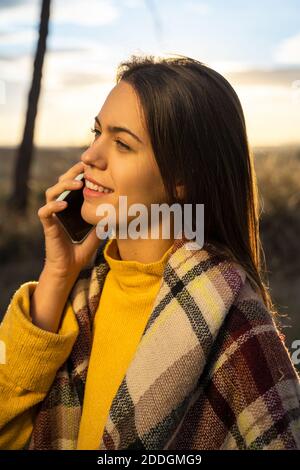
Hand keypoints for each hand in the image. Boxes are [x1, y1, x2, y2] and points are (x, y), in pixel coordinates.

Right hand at [37, 161, 100, 277]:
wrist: (69, 269)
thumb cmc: (80, 251)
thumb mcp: (97, 234)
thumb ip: (103, 222)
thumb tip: (117, 212)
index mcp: (70, 207)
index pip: (71, 184)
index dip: (78, 173)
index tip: (90, 167)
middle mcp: (59, 208)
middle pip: (60, 183)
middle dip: (71, 173)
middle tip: (84, 167)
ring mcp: (53, 216)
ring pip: (50, 193)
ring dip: (64, 185)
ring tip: (78, 183)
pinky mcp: (47, 226)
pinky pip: (44, 212)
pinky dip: (53, 206)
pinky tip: (64, 204)